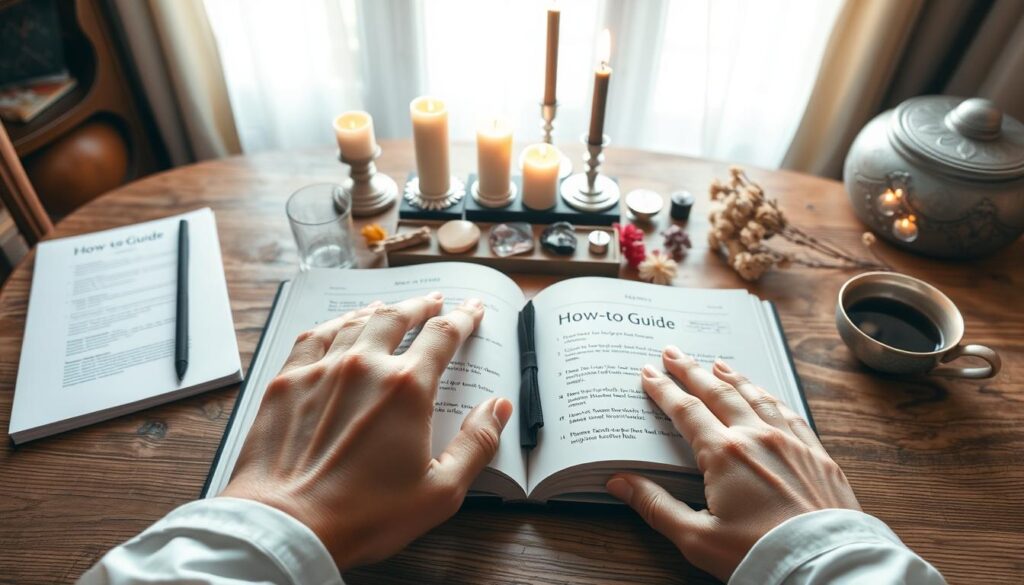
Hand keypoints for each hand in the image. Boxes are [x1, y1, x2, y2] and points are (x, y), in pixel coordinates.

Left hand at [221, 293, 513, 570]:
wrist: (286, 526)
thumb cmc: (364, 516)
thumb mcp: (440, 491)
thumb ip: (476, 443)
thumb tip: (499, 407)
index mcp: (406, 388)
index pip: (443, 335)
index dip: (463, 318)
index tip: (473, 308)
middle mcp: (365, 366)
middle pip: (399, 317)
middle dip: (422, 306)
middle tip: (435, 300)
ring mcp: (322, 369)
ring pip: (357, 322)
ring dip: (381, 311)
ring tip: (392, 306)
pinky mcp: (287, 381)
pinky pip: (315, 336)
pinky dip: (335, 323)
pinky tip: (340, 325)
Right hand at [606, 346, 858, 580]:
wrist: (826, 567)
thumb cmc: (761, 555)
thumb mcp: (697, 538)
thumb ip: (656, 506)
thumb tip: (620, 482)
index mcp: (724, 454)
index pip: (686, 411)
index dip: (664, 389)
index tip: (648, 372)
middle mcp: (757, 437)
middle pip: (718, 392)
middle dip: (692, 370)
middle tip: (673, 352)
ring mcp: (791, 442)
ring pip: (756, 396)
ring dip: (732, 377)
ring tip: (717, 363)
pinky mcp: (816, 454)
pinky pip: (789, 412)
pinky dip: (770, 397)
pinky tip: (765, 394)